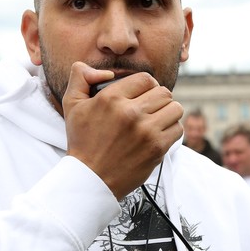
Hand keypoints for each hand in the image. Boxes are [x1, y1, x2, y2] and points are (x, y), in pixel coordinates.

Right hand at [61, 62, 183, 200]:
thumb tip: (105, 71)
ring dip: (168, 113)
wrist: (90, 179)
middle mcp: (130, 113)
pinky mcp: (157, 148)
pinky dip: (171, 130)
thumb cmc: (82, 142)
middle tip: (150, 108)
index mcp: (111, 99)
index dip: (146, 84)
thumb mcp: (72, 104)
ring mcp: (146, 131)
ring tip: (156, 119)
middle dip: (158, 98)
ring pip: (175, 108)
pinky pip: (177, 128)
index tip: (143, 94)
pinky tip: (159, 133)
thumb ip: (81, 77)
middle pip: (164, 92)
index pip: (146, 79)